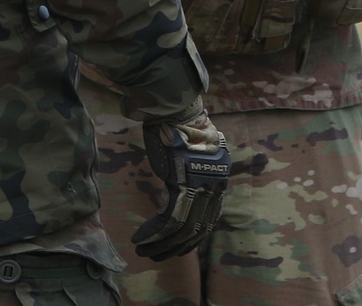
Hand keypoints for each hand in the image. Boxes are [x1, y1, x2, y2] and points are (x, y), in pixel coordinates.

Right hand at [132, 98, 230, 260]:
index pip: (210, 219)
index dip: (193, 237)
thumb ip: (192, 171)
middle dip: (177, 247)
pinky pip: (170, 220)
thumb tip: (183, 185)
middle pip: (199, 229)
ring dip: (162, 245)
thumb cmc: (176, 123)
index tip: (176, 247)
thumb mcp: (190, 151)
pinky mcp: (183, 183)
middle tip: (159, 256)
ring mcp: (201, 185)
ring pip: (184, 229)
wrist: (174, 104)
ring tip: (145, 252)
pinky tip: (141, 239)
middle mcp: (215, 185)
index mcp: (219, 178)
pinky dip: (155, 233)